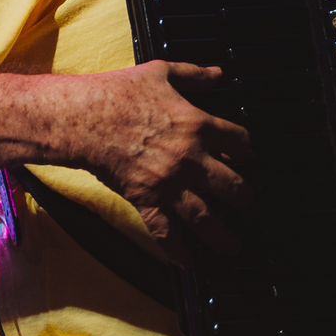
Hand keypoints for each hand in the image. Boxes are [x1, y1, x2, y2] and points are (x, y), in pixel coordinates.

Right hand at [78, 60, 254, 265]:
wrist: (84, 117)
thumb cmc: (120, 91)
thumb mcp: (162, 72)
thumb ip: (194, 75)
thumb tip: (219, 74)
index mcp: (199, 124)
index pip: (240, 142)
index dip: (249, 153)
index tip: (251, 161)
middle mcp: (191, 157)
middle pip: (232, 184)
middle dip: (245, 199)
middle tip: (250, 207)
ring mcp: (170, 182)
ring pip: (205, 215)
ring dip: (223, 235)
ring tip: (234, 247)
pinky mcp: (146, 200)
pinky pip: (166, 232)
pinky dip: (178, 252)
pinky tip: (189, 264)